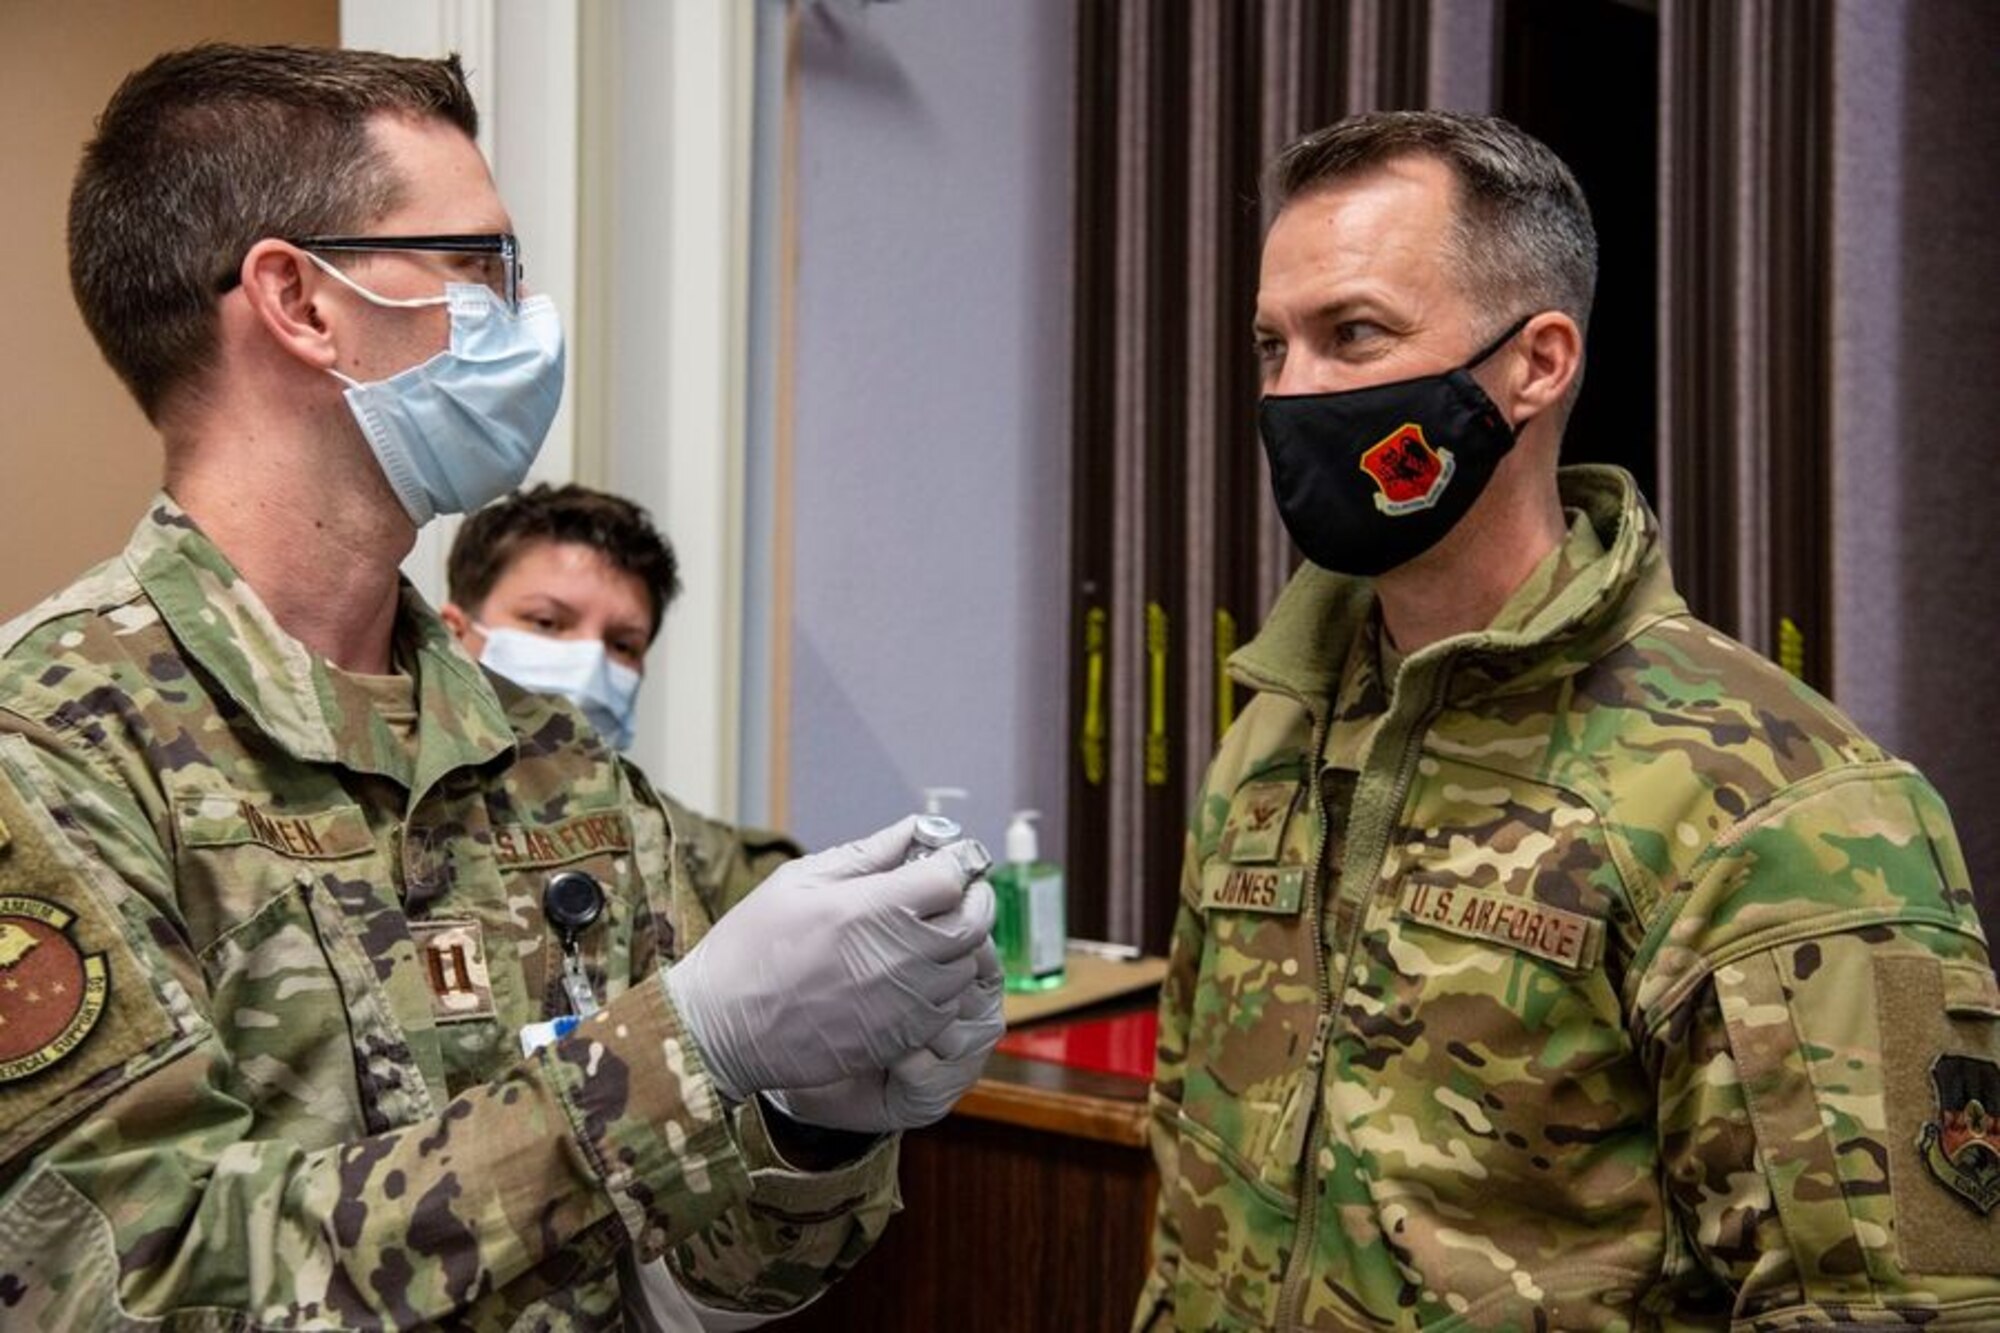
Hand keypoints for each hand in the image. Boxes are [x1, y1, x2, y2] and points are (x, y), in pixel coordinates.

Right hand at [665, 818, 994, 1100]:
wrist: (722, 1029)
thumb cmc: (751, 949)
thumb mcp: (799, 882)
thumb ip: (865, 855)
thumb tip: (913, 830)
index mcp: (875, 909)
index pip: (952, 877)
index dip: (959, 861)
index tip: (953, 856)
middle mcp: (902, 957)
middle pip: (975, 921)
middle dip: (972, 898)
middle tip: (954, 890)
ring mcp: (907, 1003)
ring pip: (966, 965)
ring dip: (960, 944)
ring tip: (931, 931)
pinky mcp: (902, 1037)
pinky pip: (948, 1005)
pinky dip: (944, 984)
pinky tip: (914, 973)